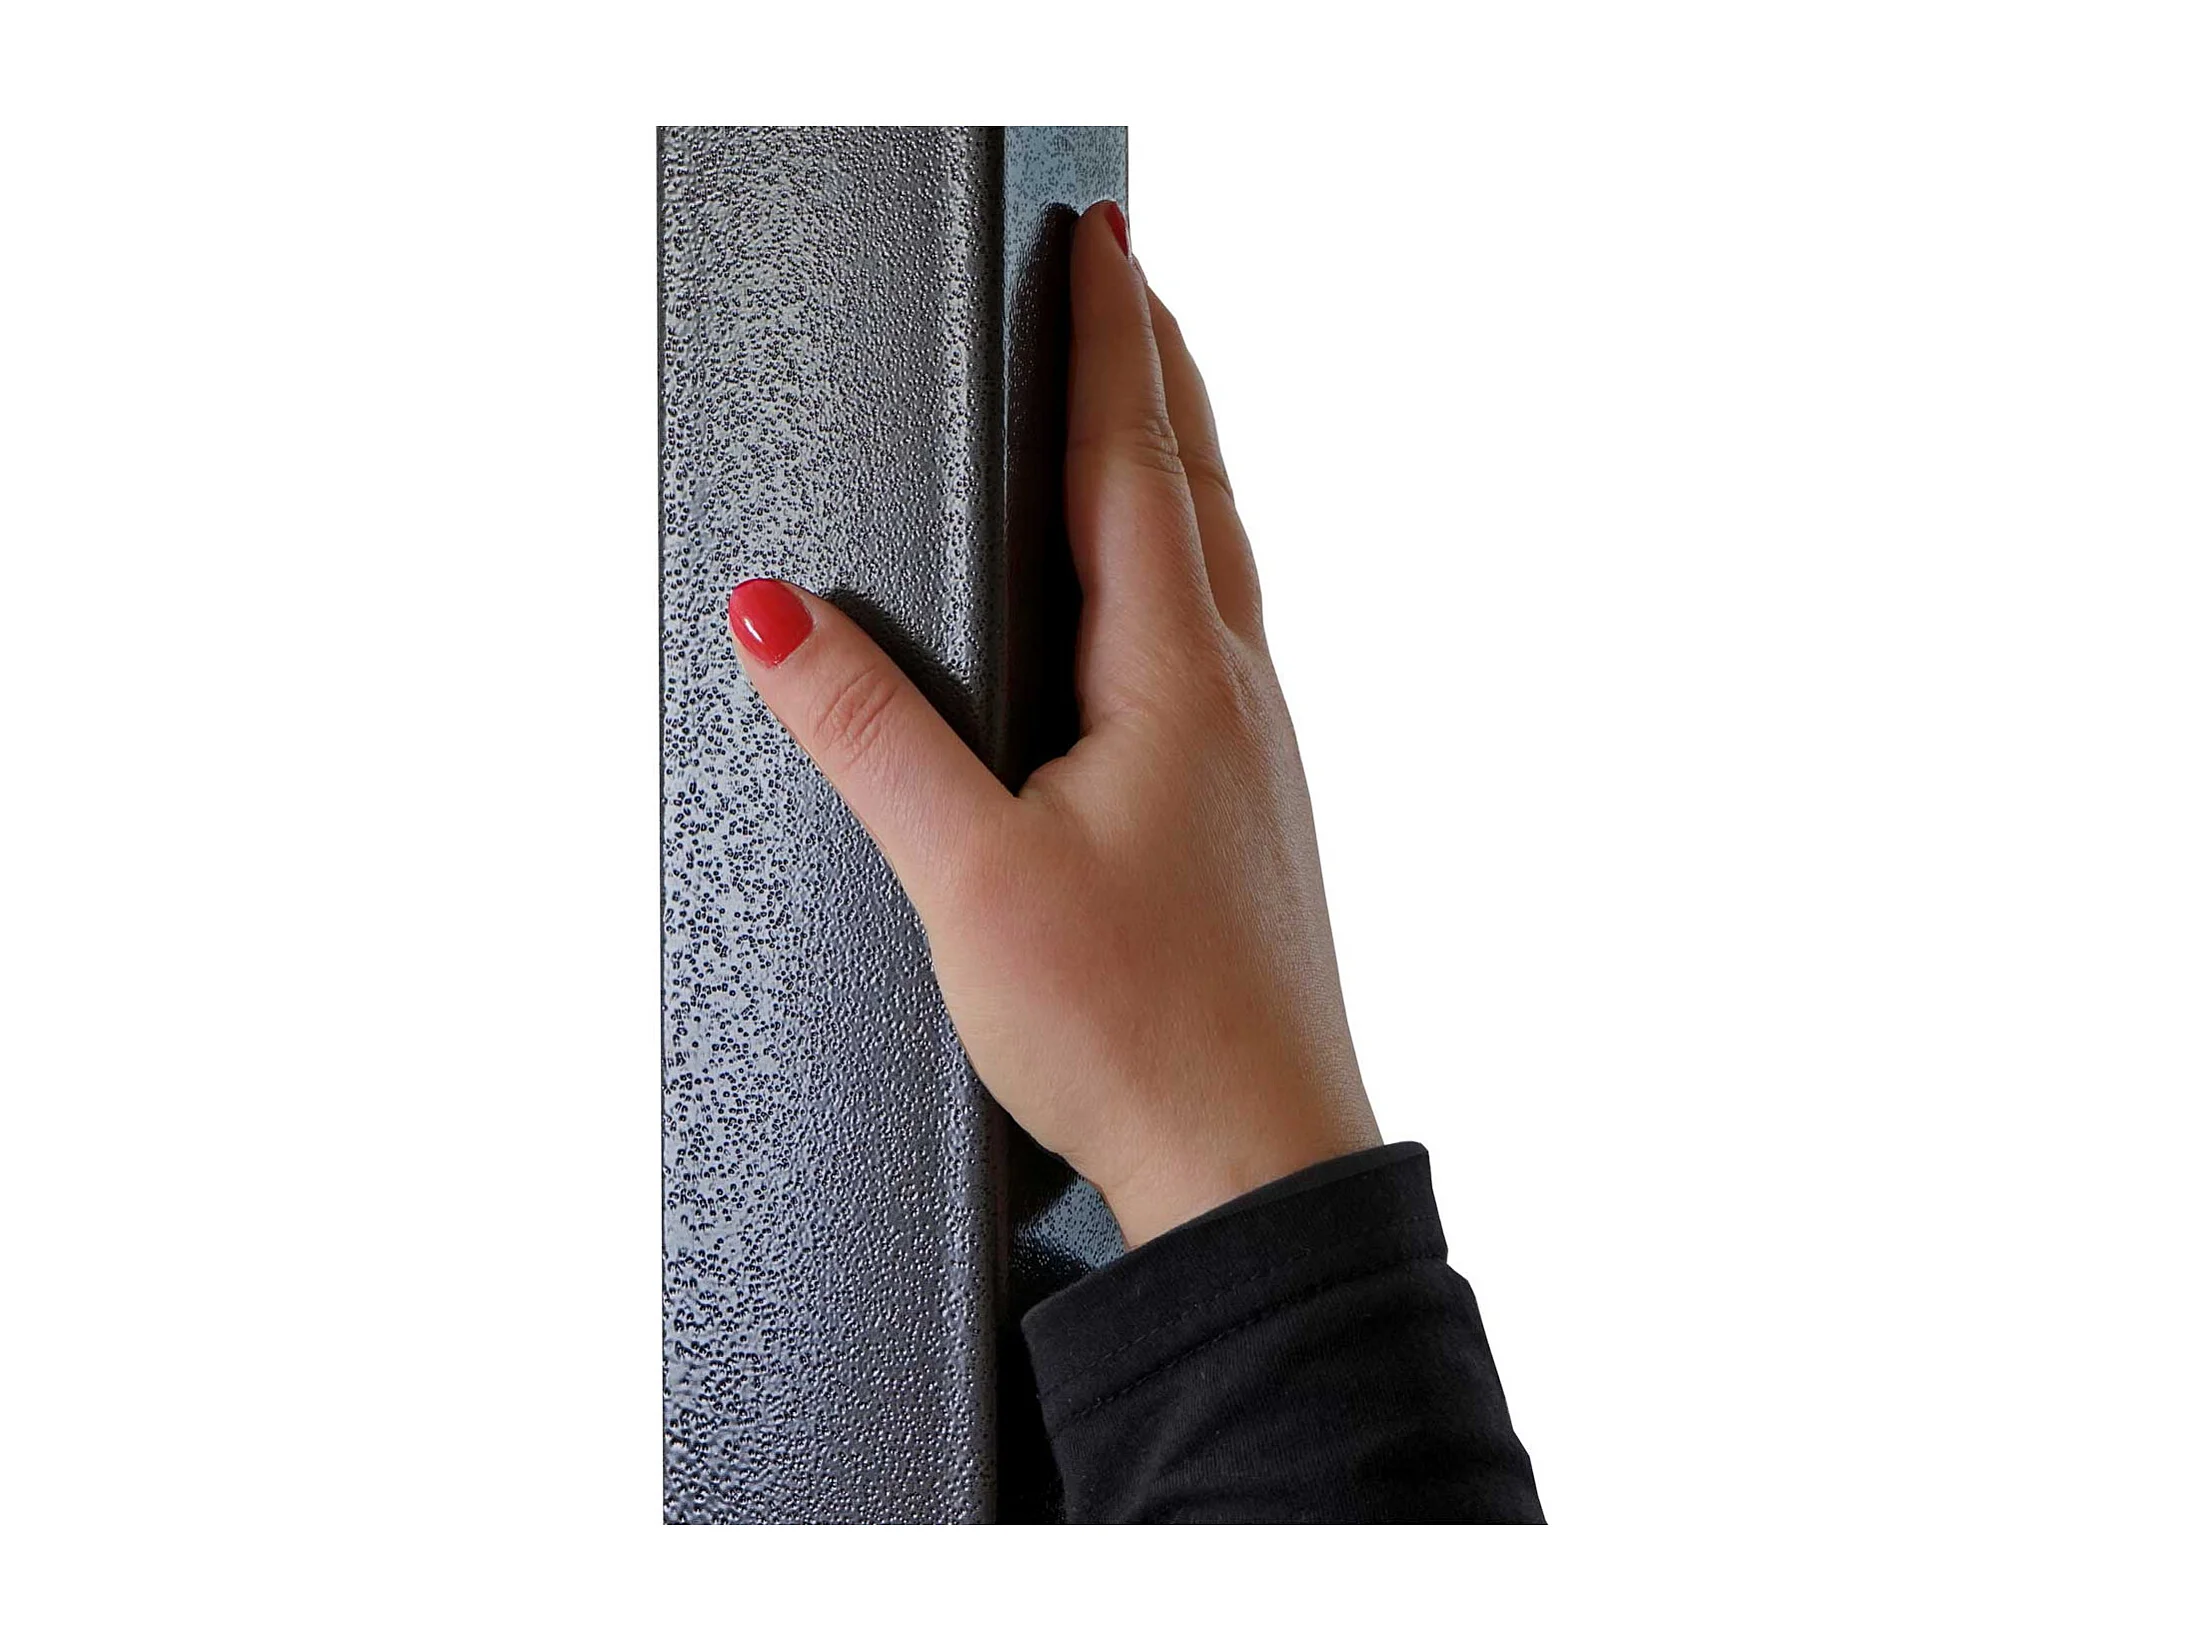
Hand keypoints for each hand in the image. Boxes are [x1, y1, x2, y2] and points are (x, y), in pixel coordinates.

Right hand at [724, 200, 1379, 1245]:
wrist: (1258, 1170)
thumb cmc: (1136, 1034)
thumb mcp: (969, 876)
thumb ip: (871, 734)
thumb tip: (775, 614)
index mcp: (1176, 679)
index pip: (1136, 459)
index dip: (1113, 336)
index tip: (1100, 239)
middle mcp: (1235, 699)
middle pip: (1198, 490)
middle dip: (1158, 369)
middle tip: (1128, 278)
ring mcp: (1253, 758)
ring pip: (1216, 565)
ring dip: (1175, 465)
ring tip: (1138, 410)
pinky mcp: (1244, 817)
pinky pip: (1214, 645)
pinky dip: (1178, 571)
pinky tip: (1149, 615)